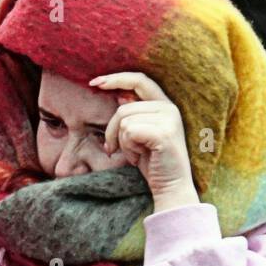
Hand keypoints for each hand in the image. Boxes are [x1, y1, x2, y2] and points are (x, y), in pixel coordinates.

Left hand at [90, 71, 199, 211]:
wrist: (170, 187)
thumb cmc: (153, 164)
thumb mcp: (139, 136)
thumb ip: (133, 115)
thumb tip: (119, 96)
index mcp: (165, 105)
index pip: (139, 80)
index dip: (115, 78)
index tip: (94, 82)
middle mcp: (169, 108)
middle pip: (123, 108)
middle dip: (112, 131)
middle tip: (113, 149)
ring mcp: (168, 119)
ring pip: (124, 121)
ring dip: (123, 143)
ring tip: (136, 154)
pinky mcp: (163, 132)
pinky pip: (129, 132)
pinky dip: (128, 148)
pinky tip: (139, 158)